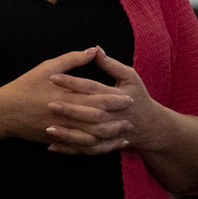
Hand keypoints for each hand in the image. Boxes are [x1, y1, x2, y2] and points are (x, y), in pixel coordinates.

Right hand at [0, 48, 134, 144]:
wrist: (2, 112)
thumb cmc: (25, 86)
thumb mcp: (48, 67)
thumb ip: (73, 59)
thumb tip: (94, 50)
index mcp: (66, 96)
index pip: (97, 99)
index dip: (115, 99)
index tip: (130, 97)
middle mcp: (65, 115)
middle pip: (98, 120)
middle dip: (117, 120)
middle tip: (132, 117)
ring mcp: (60, 130)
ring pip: (90, 138)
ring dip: (109, 136)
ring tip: (123, 133)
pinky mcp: (55, 140)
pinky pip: (78, 148)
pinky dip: (93, 148)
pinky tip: (104, 145)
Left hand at [44, 48, 170, 155]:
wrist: (150, 126)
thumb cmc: (139, 97)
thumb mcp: (130, 77)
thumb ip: (112, 65)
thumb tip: (96, 49)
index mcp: (117, 96)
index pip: (91, 88)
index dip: (72, 82)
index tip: (53, 77)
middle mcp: (113, 116)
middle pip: (88, 112)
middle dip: (68, 107)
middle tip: (47, 101)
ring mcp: (109, 133)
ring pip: (86, 135)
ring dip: (66, 133)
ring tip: (47, 127)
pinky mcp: (104, 145)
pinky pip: (84, 149)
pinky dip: (68, 149)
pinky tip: (51, 145)